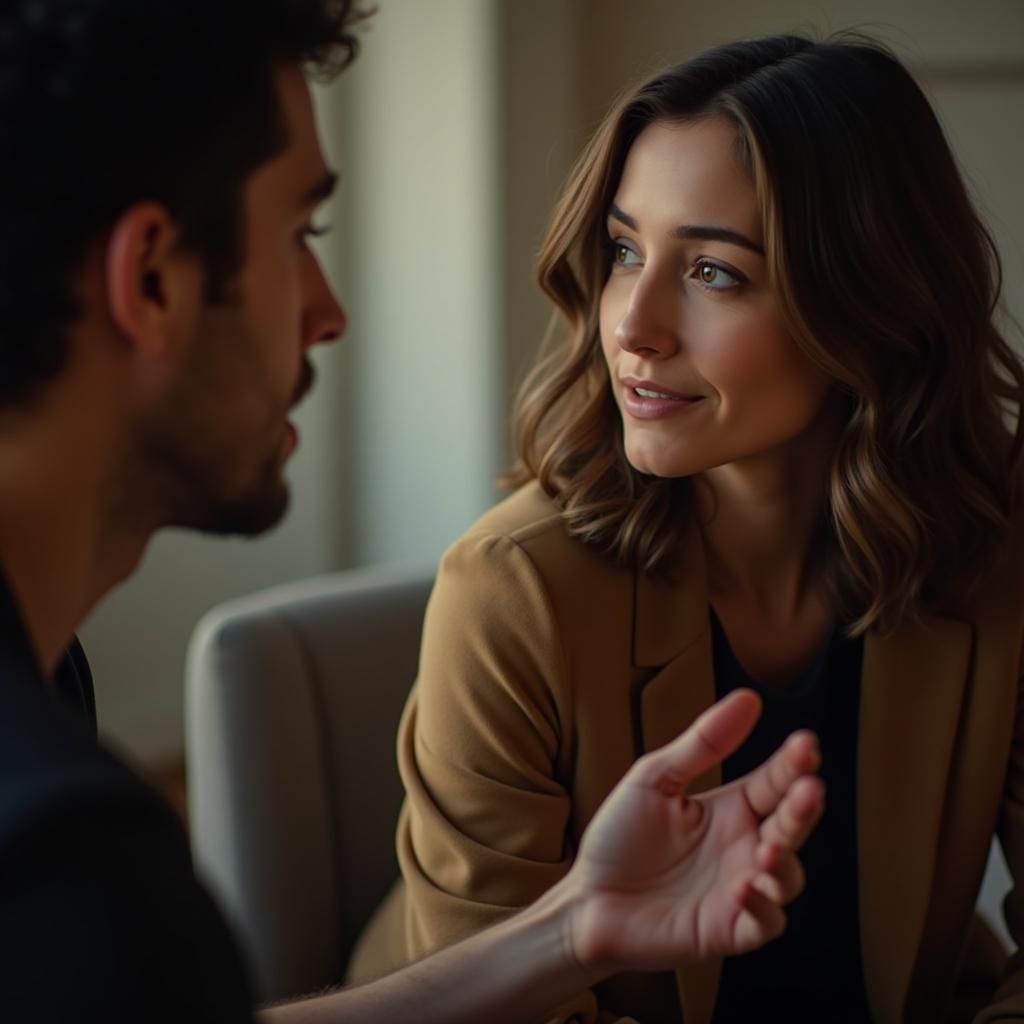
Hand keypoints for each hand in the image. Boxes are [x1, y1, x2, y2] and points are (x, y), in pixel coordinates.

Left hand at [563, 688, 822, 973]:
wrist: (586, 899)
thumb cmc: (620, 837)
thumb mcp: (656, 779)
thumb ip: (703, 743)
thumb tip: (749, 698)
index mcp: (731, 809)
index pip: (773, 782)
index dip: (793, 764)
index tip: (806, 744)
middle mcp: (743, 848)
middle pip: (791, 826)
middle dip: (804, 808)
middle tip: (809, 789)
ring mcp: (740, 891)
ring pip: (789, 878)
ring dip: (787, 863)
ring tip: (769, 847)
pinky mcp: (727, 930)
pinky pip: (766, 924)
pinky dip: (763, 908)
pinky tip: (744, 888)